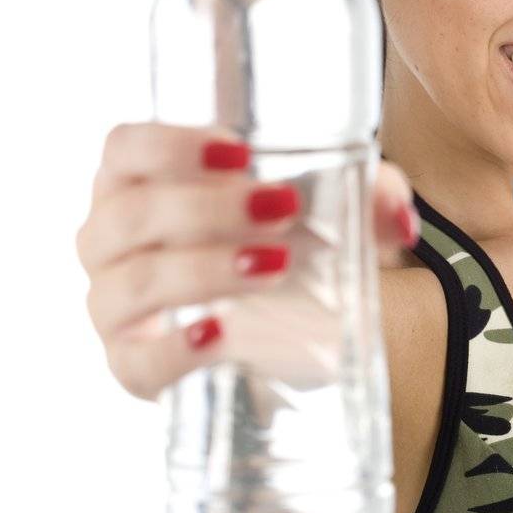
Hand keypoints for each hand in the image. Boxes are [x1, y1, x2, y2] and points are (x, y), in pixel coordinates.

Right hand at [75, 121, 419, 401]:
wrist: (292, 324)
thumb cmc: (290, 240)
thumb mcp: (335, 210)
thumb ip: (371, 197)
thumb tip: (400, 217)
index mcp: (140, 181)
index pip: (123, 149)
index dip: (168, 145)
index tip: (237, 151)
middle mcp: (112, 240)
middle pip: (131, 214)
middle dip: (207, 209)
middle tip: (282, 209)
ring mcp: (115, 307)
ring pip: (131, 284)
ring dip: (203, 270)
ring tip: (275, 265)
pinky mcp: (134, 367)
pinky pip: (136, 362)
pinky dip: (175, 350)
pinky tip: (217, 335)